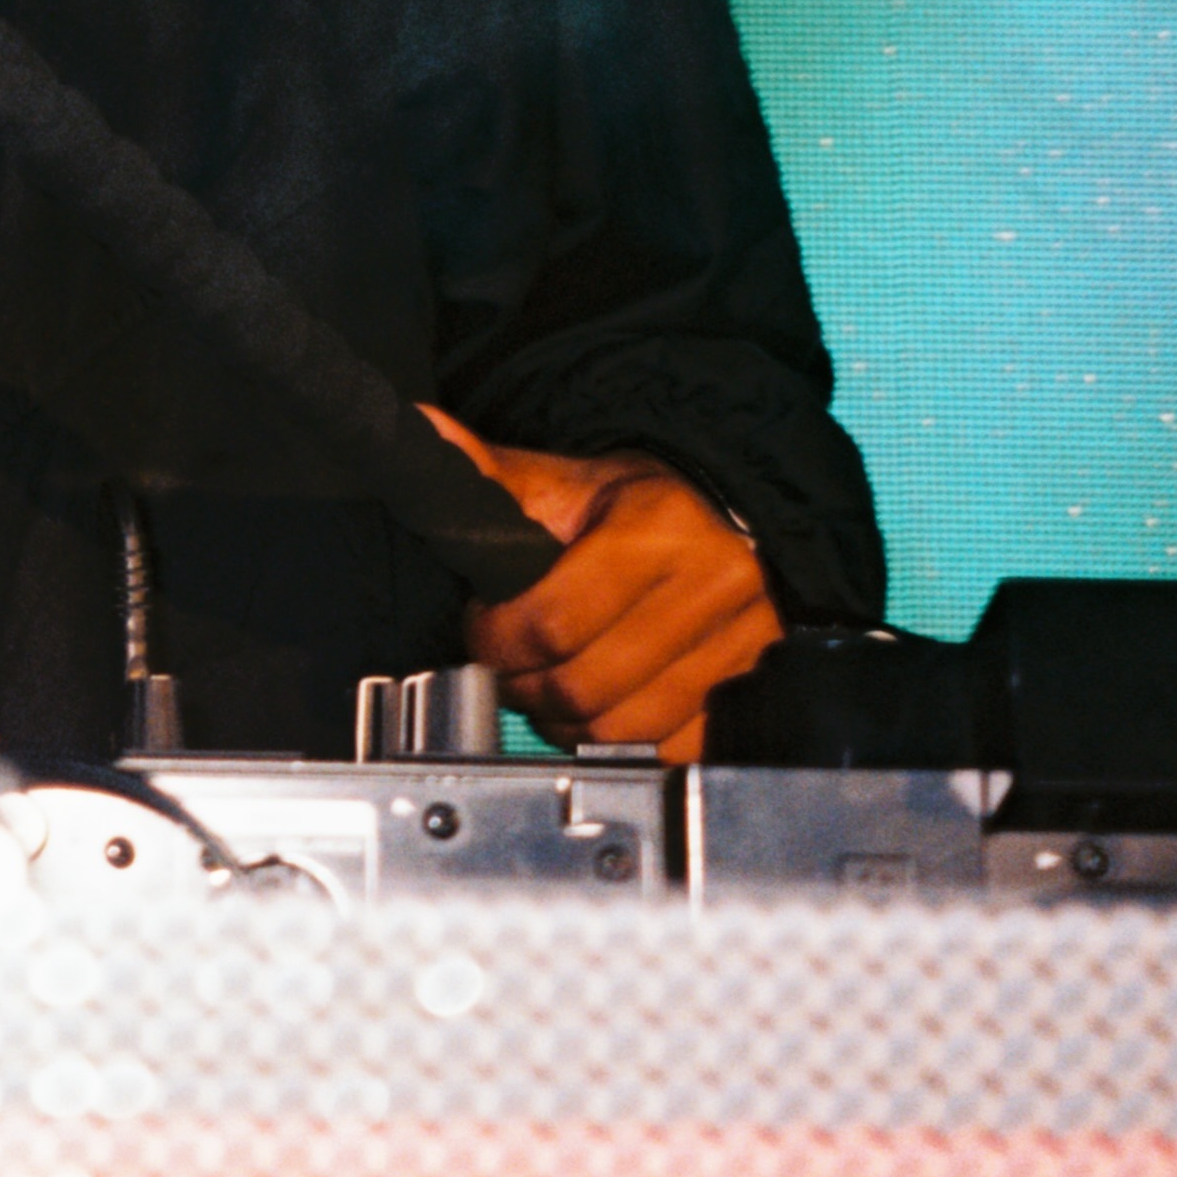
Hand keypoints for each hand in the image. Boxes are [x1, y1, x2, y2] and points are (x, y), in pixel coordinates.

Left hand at [419, 406, 778, 760]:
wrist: (732, 513)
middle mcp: (711, 586)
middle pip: (583, 687)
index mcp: (657, 528)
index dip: (496, 638)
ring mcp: (741, 644)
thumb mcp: (565, 481)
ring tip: (548, 689)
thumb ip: (491, 473)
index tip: (482, 627)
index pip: (552, 621)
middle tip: (508, 667)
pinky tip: (601, 708)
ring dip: (566, 722)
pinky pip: (670, 746)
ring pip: (621, 728)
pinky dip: (623, 740)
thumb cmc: (638, 502)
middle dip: (524, 687)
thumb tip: (422, 431)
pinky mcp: (754, 685)